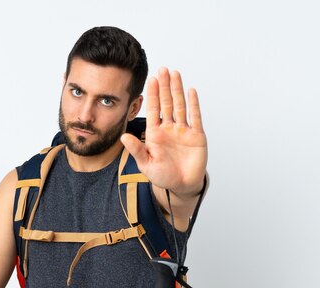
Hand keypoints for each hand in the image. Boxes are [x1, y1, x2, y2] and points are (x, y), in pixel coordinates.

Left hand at [121, 67, 206, 197]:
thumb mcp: (146, 164)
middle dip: (164, 86)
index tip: (151, 80)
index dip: (153, 95)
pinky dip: (193, 104)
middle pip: (167, 103)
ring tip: (175, 74)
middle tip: (162, 69)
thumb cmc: (163, 176)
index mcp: (156, 133)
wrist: (181, 186)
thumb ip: (136, 150)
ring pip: (180, 105)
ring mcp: (183, 131)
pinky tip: (191, 91)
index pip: (154, 109)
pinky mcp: (196, 136)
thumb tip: (123, 137)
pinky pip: (195, 117)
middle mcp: (169, 128)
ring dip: (177, 90)